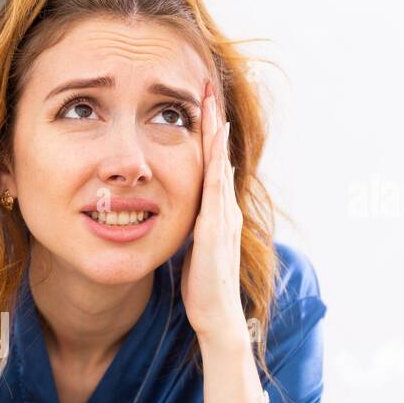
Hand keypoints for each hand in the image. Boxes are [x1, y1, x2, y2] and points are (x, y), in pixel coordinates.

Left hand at [180, 78, 249, 348]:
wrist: (216, 315)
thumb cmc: (201, 286)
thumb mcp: (192, 248)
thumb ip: (189, 227)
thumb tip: (179, 212)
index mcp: (215, 212)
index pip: (209, 164)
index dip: (206, 135)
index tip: (200, 105)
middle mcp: (223, 209)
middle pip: (217, 155)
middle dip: (213, 121)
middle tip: (208, 87)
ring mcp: (222, 217)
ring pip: (218, 165)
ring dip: (215, 133)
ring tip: (210, 101)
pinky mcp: (214, 230)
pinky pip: (215, 190)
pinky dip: (214, 164)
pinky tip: (213, 144)